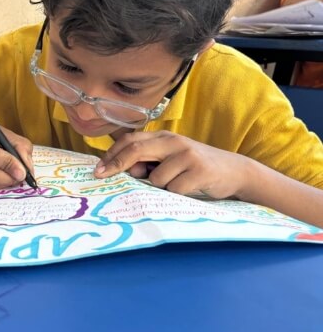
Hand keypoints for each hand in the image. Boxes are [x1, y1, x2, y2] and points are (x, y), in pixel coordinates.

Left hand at [94, 131, 249, 198]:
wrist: (233, 171)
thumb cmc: (193, 167)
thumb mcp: (169, 159)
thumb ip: (148, 161)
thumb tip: (124, 169)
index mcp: (163, 137)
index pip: (131, 141)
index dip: (112, 155)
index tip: (97, 169)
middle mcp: (174, 142)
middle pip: (136, 150)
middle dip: (116, 165)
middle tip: (101, 176)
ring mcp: (187, 155)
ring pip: (155, 178)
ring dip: (159, 187)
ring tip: (177, 183)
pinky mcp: (200, 171)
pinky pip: (174, 189)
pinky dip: (176, 194)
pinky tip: (189, 188)